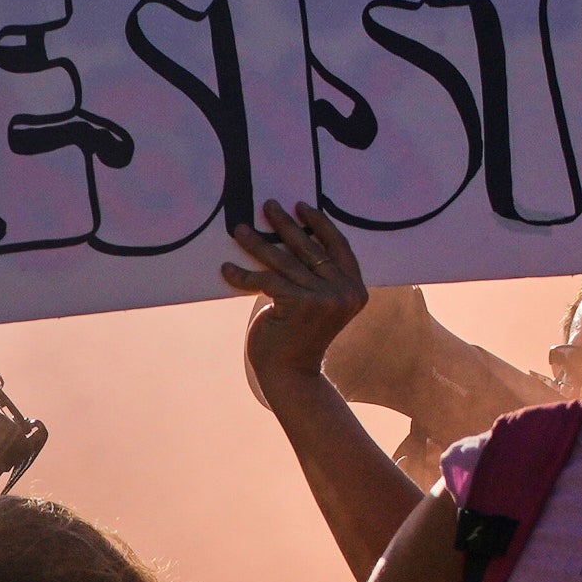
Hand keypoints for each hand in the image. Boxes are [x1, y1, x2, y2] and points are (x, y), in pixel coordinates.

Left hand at [224, 200, 367, 398]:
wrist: (291, 376)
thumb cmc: (298, 337)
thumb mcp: (317, 303)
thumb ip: (315, 276)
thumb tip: (290, 235)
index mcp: (355, 289)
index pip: (338, 246)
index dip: (319, 224)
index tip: (301, 206)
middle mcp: (344, 292)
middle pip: (309, 248)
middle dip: (285, 225)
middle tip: (268, 206)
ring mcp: (324, 298)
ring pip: (284, 262)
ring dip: (257, 243)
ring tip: (240, 230)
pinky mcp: (299, 304)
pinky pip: (266, 280)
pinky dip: (243, 275)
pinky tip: (227, 269)